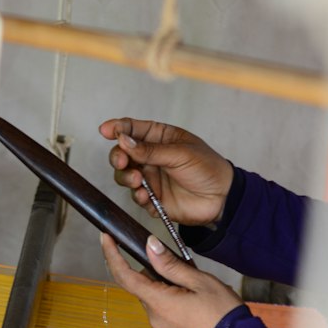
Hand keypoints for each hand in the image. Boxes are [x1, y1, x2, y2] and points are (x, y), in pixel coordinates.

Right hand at [99, 116, 233, 227]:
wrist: (222, 198)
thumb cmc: (207, 168)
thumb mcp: (180, 154)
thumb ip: (150, 150)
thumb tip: (123, 140)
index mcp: (160, 138)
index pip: (133, 129)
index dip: (117, 128)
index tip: (105, 130)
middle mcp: (151, 157)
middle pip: (123, 153)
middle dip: (118, 157)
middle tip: (122, 161)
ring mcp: (151, 178)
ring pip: (125, 176)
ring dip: (126, 178)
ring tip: (138, 181)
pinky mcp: (153, 199)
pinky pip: (136, 197)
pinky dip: (138, 196)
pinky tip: (146, 196)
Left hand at [102, 232, 241, 327]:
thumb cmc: (223, 314)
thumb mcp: (200, 281)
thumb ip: (171, 265)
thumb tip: (150, 246)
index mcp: (159, 302)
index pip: (125, 276)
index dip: (112, 255)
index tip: (106, 239)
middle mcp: (154, 320)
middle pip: (146, 290)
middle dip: (159, 278)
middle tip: (185, 274)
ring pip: (157, 306)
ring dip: (169, 296)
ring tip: (197, 296)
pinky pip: (166, 321)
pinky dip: (175, 312)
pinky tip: (197, 312)